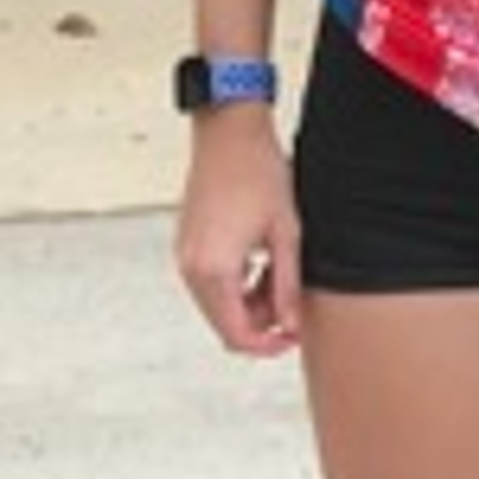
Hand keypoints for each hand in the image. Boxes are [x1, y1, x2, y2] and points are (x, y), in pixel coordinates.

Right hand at [174, 121, 301, 353]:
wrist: (230, 133)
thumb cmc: (259, 175)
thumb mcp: (285, 235)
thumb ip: (287, 286)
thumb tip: (291, 326)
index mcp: (214, 270)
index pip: (236, 334)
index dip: (268, 345)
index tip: (293, 336)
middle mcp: (191, 268)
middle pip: (224, 324)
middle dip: (260, 323)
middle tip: (292, 301)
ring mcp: (185, 256)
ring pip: (217, 304)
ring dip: (248, 303)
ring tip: (279, 273)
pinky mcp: (186, 244)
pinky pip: (209, 282)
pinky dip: (235, 284)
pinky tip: (261, 261)